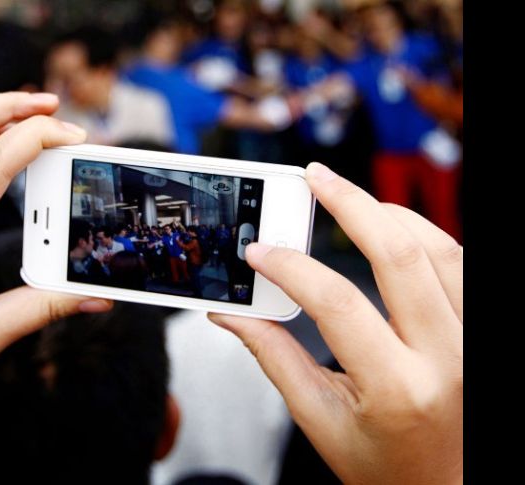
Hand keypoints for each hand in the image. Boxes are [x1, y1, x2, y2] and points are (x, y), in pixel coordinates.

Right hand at [210, 162, 461, 483]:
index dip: (290, 268)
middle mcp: (448, 359)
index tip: (259, 251)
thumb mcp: (319, 419)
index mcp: (398, 389)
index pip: (337, 304)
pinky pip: (461, 264)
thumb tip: (231, 313)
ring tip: (349, 198)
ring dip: (391, 213)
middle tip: (314, 177)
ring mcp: (472, 342)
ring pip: (440, 248)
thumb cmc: (383, 464)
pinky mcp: (479, 330)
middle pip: (400, 254)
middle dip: (350, 204)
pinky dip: (425, 236)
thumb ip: (274, 357)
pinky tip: (393, 230)